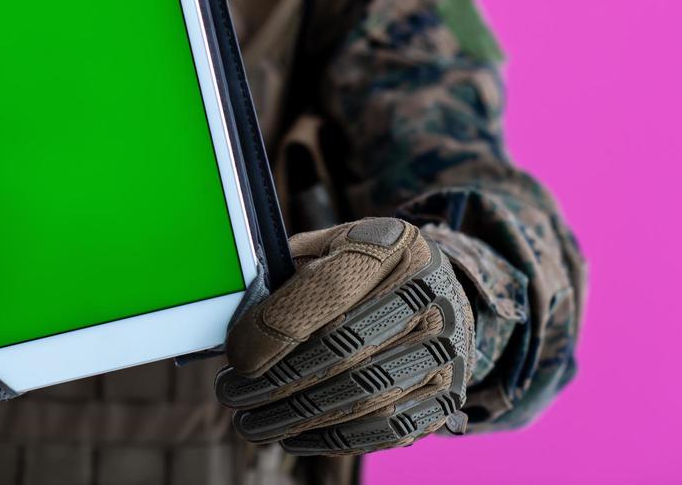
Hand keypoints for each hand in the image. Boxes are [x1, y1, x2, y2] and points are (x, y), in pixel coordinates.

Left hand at [216, 218, 474, 454]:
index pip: (330, 290)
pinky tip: (294, 435)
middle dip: (278, 379)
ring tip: (252, 422)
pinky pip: (389, 428)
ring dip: (298, 416)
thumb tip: (236, 325)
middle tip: (232, 394)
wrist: (435, 292)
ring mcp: (448, 345)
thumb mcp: (324, 249)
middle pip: (345, 348)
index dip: (277, 328)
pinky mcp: (450, 392)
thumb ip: (284, 276)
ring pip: (365, 394)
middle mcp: (429, 292)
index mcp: (391, 243)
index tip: (236, 357)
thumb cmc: (356, 269)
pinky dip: (335, 439)